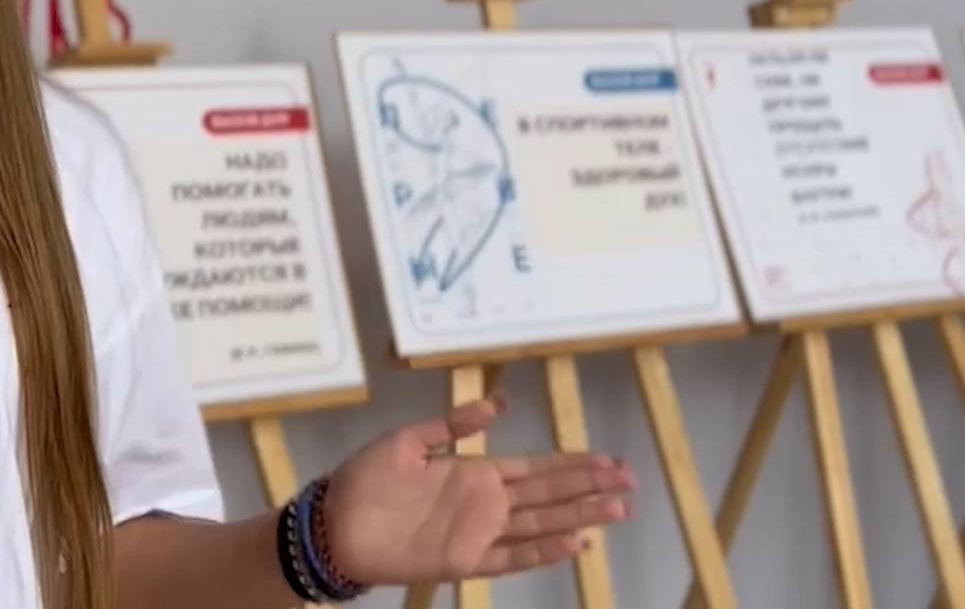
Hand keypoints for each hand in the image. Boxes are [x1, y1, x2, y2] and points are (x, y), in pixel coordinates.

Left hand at [319, 395, 634, 583]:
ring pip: (541, 525)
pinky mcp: (464, 562)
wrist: (334, 522)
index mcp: (475, 472)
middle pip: (549, 496)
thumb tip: (500, 403)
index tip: (611, 459)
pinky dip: (542, 553)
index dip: (573, 464)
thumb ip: (454, 423)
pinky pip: (511, 558)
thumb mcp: (410, 440)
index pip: (536, 467)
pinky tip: (573, 545)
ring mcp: (479, 534)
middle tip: (630, 484)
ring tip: (616, 510)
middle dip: (588, 488)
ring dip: (578, 518)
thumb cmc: (367, 480)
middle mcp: (486, 504)